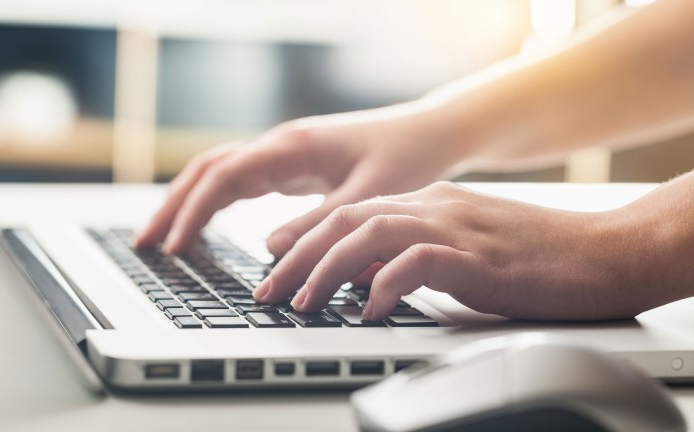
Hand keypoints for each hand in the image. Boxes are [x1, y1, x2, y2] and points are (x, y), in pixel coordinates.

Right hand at [136, 101, 462, 255]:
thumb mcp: (367, 198)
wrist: (428, 133)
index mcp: (291, 147)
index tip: (174, 246)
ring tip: (163, 237)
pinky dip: (214, 201)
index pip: (223, 177)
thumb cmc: (405, 158)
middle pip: (207, 171)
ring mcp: (282, 153)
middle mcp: (279, 145)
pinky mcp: (290, 165)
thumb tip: (271, 250)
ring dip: (187, 202)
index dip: (193, 212)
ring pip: (218, 173)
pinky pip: (240, 180)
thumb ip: (319, 224)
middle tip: (146, 243)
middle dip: (174, 205)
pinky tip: (204, 223)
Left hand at [254, 181, 672, 320]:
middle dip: (299, 257)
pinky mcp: (476, 254)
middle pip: (345, 221)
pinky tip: (368, 308)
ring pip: (367, 235)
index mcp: (429, 203)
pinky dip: (384, 284)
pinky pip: (414, 262)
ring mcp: (454, 226)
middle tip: (269, 291)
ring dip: (326, 271)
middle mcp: (434, 206)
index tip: (279, 269)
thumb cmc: (536, 259)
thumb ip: (415, 259)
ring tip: (301, 303)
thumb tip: (367, 284)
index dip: (308, 241)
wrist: (603, 251)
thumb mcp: (462, 254)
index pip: (351, 215)